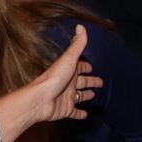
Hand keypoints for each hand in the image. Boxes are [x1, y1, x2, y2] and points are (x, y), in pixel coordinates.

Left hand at [0, 26, 100, 141]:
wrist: (40, 99)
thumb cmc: (54, 78)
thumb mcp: (69, 59)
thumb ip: (77, 45)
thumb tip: (81, 26)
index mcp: (69, 71)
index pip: (79, 67)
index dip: (85, 67)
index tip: (91, 68)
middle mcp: (68, 83)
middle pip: (82, 82)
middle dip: (91, 81)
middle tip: (101, 83)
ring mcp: (67, 97)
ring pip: (79, 96)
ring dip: (86, 96)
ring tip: (93, 96)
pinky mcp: (66, 110)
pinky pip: (75, 112)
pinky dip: (80, 114)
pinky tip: (86, 115)